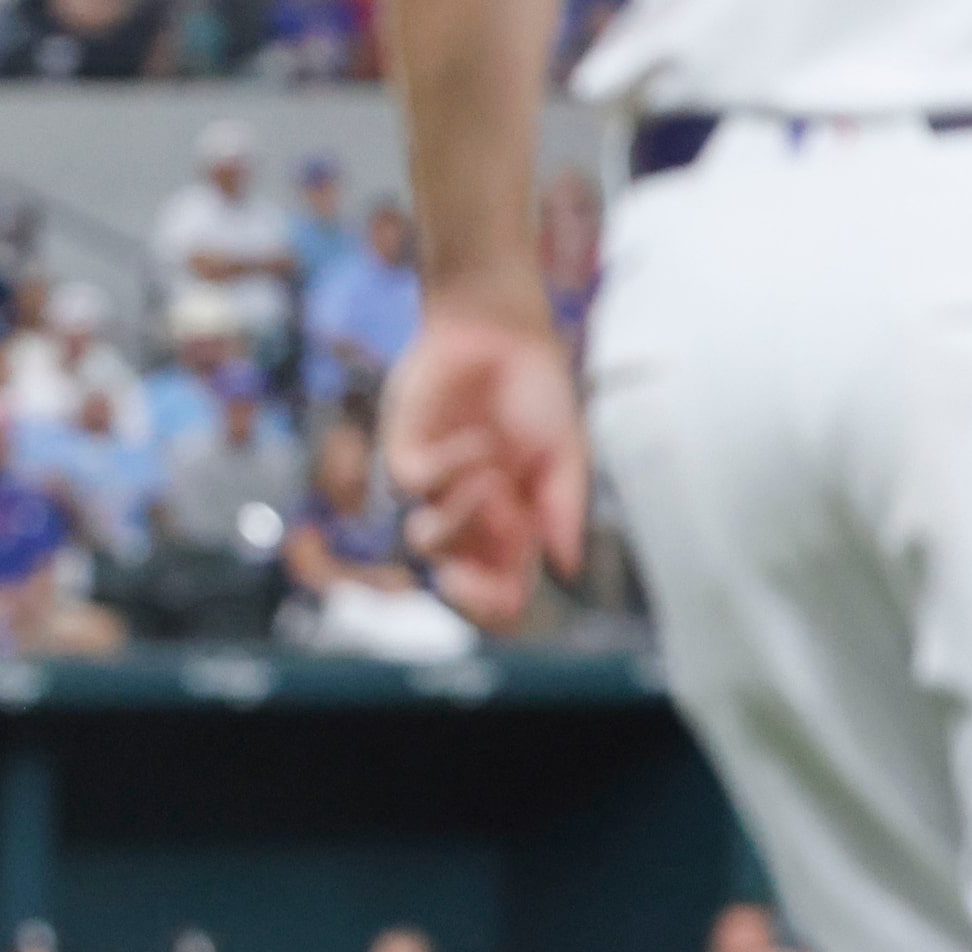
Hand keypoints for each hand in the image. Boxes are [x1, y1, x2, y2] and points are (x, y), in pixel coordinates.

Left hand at [379, 303, 586, 627]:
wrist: (505, 327)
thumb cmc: (536, 390)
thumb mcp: (567, 452)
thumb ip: (565, 508)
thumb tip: (567, 568)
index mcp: (510, 524)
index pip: (496, 585)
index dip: (494, 603)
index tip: (506, 598)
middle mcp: (467, 512)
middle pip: (455, 576)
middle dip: (470, 582)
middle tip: (490, 555)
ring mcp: (433, 484)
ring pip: (426, 538)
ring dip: (463, 520)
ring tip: (494, 479)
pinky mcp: (403, 450)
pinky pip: (412, 481)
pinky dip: (450, 467)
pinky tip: (480, 443)